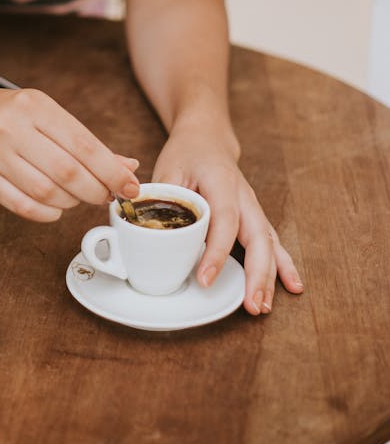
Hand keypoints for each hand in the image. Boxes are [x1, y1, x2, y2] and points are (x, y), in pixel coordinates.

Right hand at [0, 85, 140, 221]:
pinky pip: (23, 207)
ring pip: (46, 192)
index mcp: (35, 105)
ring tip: (76, 197)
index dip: (111, 171)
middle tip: (105, 196)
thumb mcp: (46, 115)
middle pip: (67, 172)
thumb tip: (127, 167)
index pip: (83, 145)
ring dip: (71, 202)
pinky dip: (47, 213)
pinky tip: (55, 207)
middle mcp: (12, 127)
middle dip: (95, 190)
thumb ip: (85, 142)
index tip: (130, 186)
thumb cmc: (9, 115)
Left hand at [152, 131, 302, 314]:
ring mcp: (253, 207)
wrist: (207, 138)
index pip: (223, 220)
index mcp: (222, 181)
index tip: (205, 278)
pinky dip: (283, 265)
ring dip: (269, 276)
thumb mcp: (168, 168)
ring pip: (268, 243)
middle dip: (256, 273)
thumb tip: (149, 232)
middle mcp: (245, 196)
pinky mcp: (255, 217)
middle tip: (251, 305)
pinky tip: (293, 287)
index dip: (215, 251)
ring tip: (264, 306)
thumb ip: (163, 199)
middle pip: (257, 237)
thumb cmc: (186, 153)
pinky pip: (273, 242)